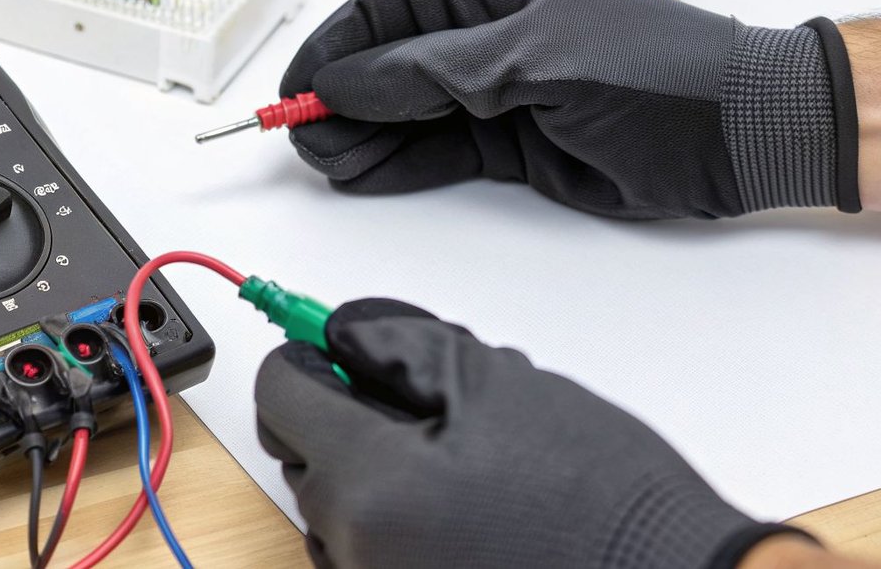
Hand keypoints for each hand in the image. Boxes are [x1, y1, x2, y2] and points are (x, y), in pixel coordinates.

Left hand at [255, 299, 810, 567]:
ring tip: (467, 456)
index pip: (279, 397)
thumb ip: (398, 345)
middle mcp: (356, 550)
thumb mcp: (496, 382)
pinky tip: (471, 503)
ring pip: (341, 503)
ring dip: (377, 467)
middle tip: (429, 396)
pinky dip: (402, 515)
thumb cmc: (601, 499)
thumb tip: (342, 333)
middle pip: (306, 452)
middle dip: (350, 412)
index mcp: (367, 486)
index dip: (308, 355)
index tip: (334, 343)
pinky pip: (375, 546)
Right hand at [281, 0, 859, 218]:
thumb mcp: (535, 58)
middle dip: (343, 95)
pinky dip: (398, 166)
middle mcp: (491, 41)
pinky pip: (438, 154)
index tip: (301, 81)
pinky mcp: (515, 149)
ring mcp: (501, 96)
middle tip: (306, 133)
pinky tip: (362, 174)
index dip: (340, 41)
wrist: (739, 132)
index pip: (393, 7)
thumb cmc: (655, 70)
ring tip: (326, 160)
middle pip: (392, 63)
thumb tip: (352, 79)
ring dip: (363, 135)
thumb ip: (438, 71)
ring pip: (409, 114)